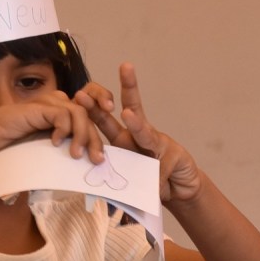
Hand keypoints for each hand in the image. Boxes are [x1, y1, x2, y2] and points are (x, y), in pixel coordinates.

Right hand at [0, 92, 104, 164]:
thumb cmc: (15, 145)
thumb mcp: (48, 149)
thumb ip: (66, 149)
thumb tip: (90, 165)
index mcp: (63, 110)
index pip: (91, 103)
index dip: (102, 108)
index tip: (106, 126)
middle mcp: (58, 103)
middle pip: (89, 114)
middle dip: (95, 139)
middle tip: (96, 160)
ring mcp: (48, 103)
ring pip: (79, 113)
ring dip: (81, 135)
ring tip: (75, 155)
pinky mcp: (39, 107)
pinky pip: (62, 114)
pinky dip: (63, 129)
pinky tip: (55, 143)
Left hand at [83, 63, 203, 204]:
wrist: (180, 192)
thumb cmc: (147, 182)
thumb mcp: (123, 176)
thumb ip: (108, 172)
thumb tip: (79, 175)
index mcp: (124, 139)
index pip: (106, 118)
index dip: (94, 107)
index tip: (79, 94)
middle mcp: (142, 135)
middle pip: (134, 107)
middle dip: (129, 86)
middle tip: (125, 67)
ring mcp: (162, 143)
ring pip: (146, 133)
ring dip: (136, 124)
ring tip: (127, 114)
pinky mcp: (177, 155)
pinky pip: (162, 166)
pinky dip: (157, 177)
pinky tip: (157, 185)